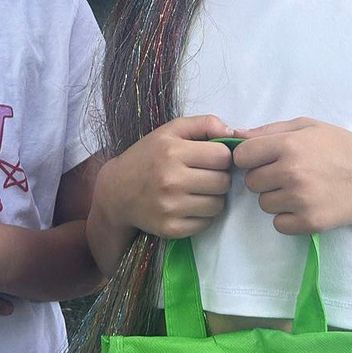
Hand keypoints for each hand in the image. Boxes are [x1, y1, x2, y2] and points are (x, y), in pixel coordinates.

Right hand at [98, 114, 233, 239]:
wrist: (117, 191)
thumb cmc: (148, 156)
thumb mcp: (171, 130)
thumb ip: (204, 124)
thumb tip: (235, 133)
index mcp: (172, 151)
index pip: (222, 156)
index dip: (222, 155)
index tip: (211, 156)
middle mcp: (171, 179)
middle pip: (223, 181)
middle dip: (219, 177)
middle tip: (205, 174)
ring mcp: (170, 207)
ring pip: (218, 205)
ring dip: (213, 197)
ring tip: (197, 189)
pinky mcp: (171, 228)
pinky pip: (206, 223)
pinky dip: (203, 215)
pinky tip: (189, 204)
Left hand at [233, 118, 351, 235]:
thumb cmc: (340, 147)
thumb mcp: (307, 127)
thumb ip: (268, 130)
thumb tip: (235, 135)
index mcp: (288, 145)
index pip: (242, 156)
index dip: (250, 157)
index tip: (263, 159)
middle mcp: (291, 172)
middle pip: (251, 182)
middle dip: (264, 178)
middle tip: (287, 174)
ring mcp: (300, 199)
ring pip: (263, 204)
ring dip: (276, 198)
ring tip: (299, 188)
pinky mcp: (309, 222)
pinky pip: (278, 224)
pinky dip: (287, 217)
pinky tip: (305, 205)